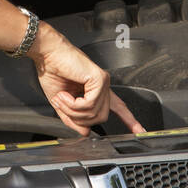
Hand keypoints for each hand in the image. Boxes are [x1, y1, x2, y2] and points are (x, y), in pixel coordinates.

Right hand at [29, 24, 145, 135]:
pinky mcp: (99, 79)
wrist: (47, 55)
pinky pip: (90, 104)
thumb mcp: (62, 103)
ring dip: (74, 111)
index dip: (129, 120)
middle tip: (63, 107)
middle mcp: (102, 86)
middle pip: (101, 117)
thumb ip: (73, 118)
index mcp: (95, 90)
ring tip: (62, 98)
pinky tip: (66, 95)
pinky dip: (74, 104)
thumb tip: (84, 132)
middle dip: (79, 118)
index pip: (118, 107)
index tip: (140, 131)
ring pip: (95, 114)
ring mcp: (102, 82)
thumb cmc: (53, 71)